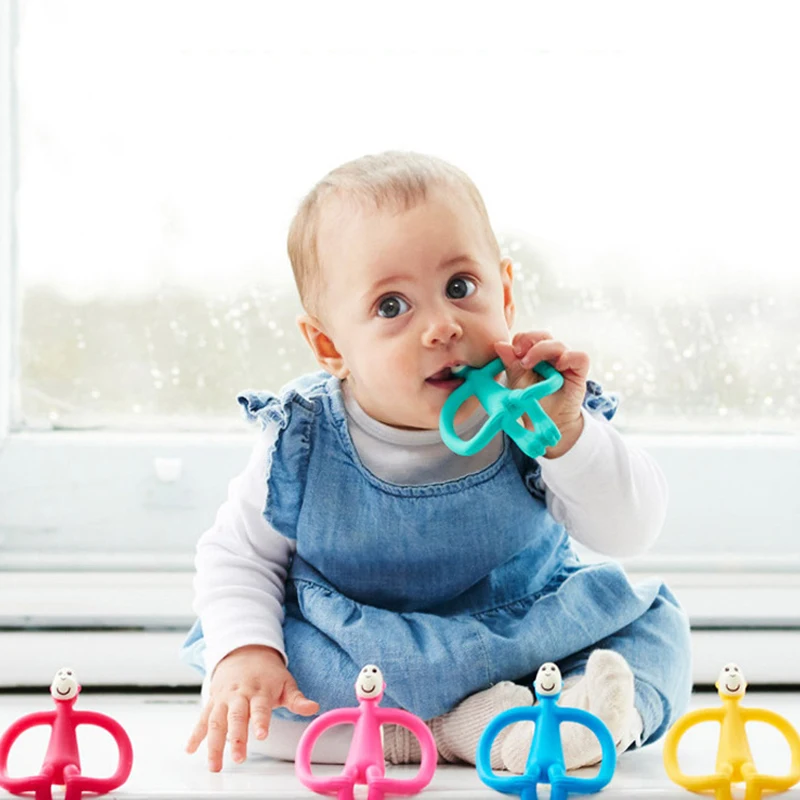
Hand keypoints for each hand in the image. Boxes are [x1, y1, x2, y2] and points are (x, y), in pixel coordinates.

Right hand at [185, 644, 318, 771]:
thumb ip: (297, 699)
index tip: (262, 736)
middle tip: (238, 757)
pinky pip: (202, 718)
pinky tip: (190, 750)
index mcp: (259, 691)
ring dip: (213, 743)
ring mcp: (224, 698)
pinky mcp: (213, 701)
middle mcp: (239, 695)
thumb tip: (314, 708)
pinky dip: (195, 734)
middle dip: (236, 737)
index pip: (260, 708)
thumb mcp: (286, 682)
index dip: (260, 721)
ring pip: (216, 721)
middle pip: (236, 717)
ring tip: (215, 765)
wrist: (245, 651)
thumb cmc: (268, 672)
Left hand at [494, 331, 589, 458]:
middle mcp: (550, 356)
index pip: (528, 338)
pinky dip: (569, 357)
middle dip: (529, 340)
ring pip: (558, 344)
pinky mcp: (579, 372)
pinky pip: (580, 357)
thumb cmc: (532, 402)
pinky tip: (558, 366)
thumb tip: (498, 344)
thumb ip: (511, 364)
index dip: (520, 340)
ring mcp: (565, 362)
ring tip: (529, 364)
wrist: (547, 424)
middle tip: (519, 353)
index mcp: (534, 355)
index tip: (511, 351)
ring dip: (542, 350)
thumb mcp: (517, 383)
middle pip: (543, 336)